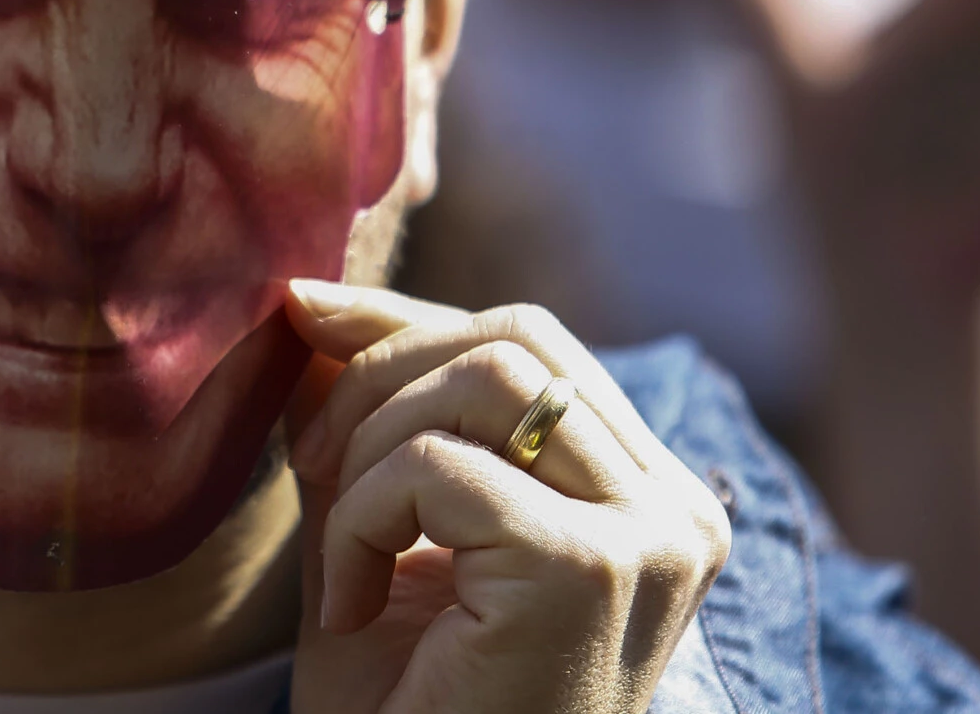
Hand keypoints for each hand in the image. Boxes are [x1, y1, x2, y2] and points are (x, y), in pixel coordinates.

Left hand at [282, 282, 729, 713]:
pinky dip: (363, 521)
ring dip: (371, 450)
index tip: (302, 318)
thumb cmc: (416, 710)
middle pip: (514, 338)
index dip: (405, 322)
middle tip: (309, 469)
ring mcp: (649, 537)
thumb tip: (310, 305)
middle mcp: (677, 510)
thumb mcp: (382, 537)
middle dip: (380, 373)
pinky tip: (353, 609)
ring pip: (482, 378)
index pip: (529, 344)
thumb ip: (366, 428)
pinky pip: (439, 469)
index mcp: (649, 496)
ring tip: (343, 556)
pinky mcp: (590, 570)